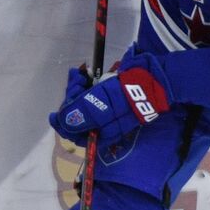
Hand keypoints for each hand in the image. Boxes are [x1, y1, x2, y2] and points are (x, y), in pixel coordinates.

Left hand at [49, 54, 171, 144]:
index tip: (54, 113)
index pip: (76, 135)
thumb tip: (63, 122)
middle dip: (71, 101)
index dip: (63, 124)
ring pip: (83, 105)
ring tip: (79, 76)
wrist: (156, 78)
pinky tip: (83, 75)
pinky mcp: (112, 98)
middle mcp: (104, 126)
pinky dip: (85, 87)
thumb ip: (82, 115)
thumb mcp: (102, 105)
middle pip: (78, 118)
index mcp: (103, 134)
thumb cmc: (127, 94)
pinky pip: (93, 96)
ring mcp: (109, 111)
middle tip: (74, 83)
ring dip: (76, 91)